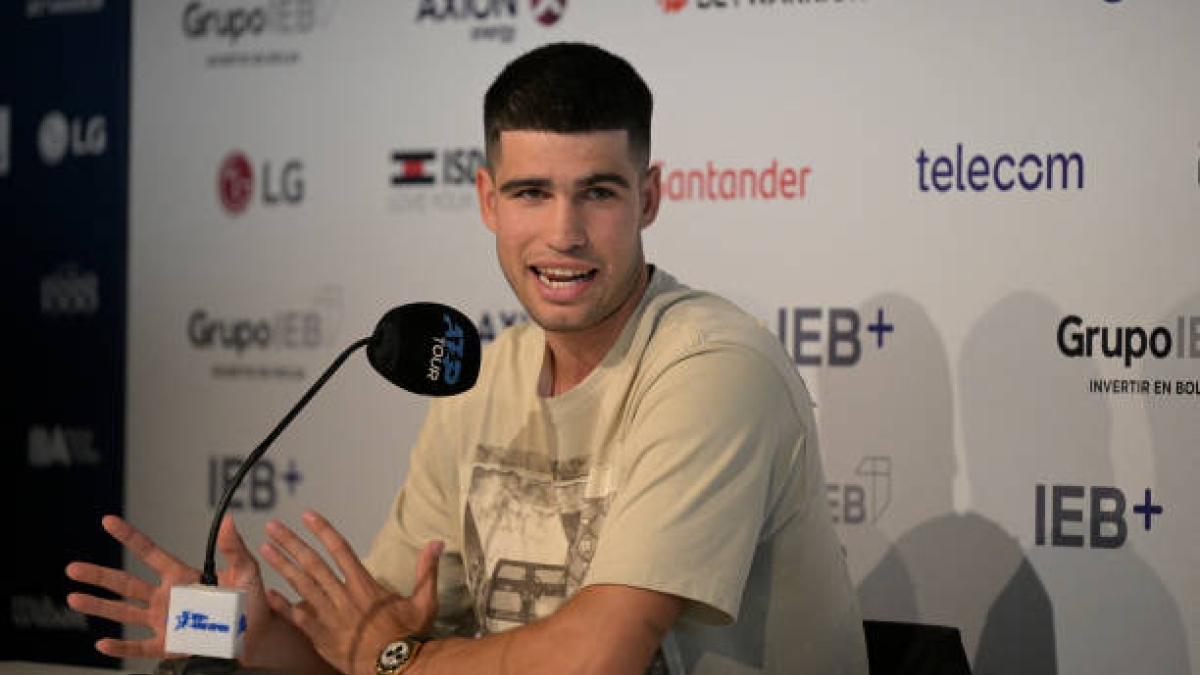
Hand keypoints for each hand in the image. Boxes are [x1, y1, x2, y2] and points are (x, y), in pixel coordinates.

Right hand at [65, 515, 272, 660]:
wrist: (256, 634)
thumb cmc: (250, 599)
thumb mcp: (247, 571)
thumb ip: (234, 549)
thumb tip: (228, 522)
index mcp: (181, 575)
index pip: (150, 552)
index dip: (130, 537)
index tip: (108, 521)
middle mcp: (166, 596)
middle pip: (126, 583)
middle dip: (99, 576)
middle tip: (72, 568)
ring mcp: (164, 621)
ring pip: (125, 613)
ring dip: (99, 607)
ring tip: (74, 598)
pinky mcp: (168, 645)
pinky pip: (140, 647)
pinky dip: (121, 647)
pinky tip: (102, 644)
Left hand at [260, 510, 441, 674]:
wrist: (397, 668)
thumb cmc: (411, 636)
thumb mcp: (425, 600)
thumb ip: (426, 570)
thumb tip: (437, 543)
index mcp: (365, 586)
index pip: (340, 550)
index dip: (323, 530)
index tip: (308, 515)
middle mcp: (344, 597)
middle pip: (313, 563)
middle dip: (292, 542)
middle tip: (273, 526)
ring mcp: (330, 617)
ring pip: (302, 586)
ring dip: (282, 566)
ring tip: (266, 550)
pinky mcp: (322, 637)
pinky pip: (298, 618)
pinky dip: (283, 605)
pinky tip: (268, 593)